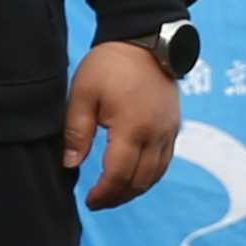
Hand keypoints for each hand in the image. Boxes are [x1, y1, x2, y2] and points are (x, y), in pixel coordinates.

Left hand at [64, 41, 180, 207]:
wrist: (144, 42)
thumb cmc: (108, 66)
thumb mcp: (82, 94)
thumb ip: (77, 132)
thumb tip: (71, 165)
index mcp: (132, 128)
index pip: (119, 174)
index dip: (104, 193)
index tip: (89, 202)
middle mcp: (156, 134)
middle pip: (141, 180)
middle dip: (119, 197)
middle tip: (98, 203)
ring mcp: (169, 131)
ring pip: (156, 174)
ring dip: (136, 190)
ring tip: (113, 195)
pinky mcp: (174, 127)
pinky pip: (165, 161)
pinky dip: (150, 176)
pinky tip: (133, 178)